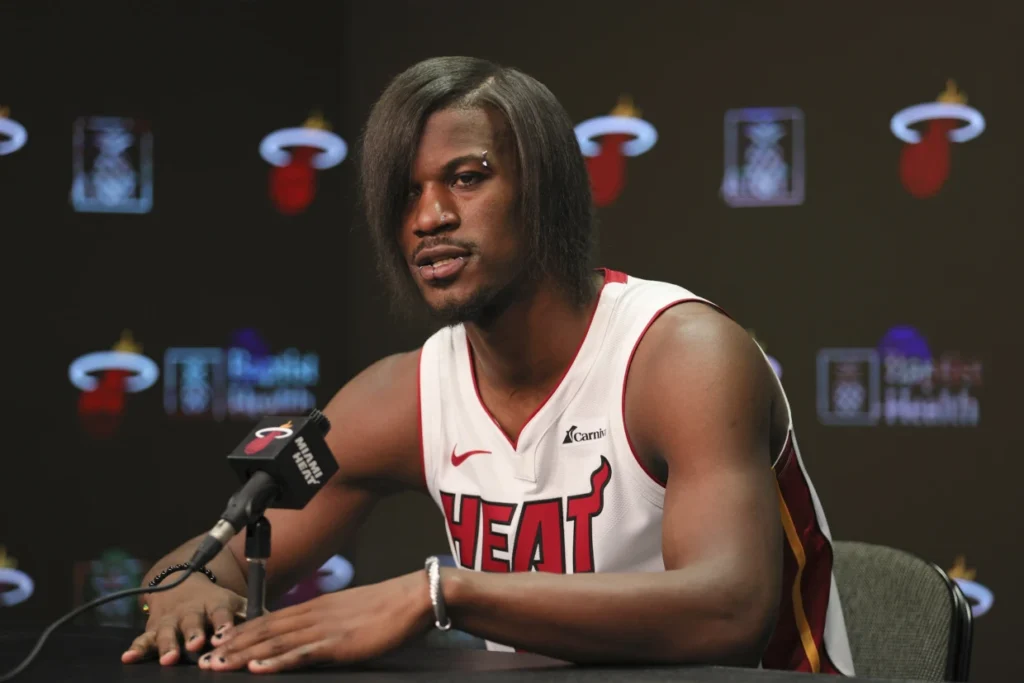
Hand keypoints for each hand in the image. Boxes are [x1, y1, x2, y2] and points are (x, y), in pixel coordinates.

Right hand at [121, 575, 246, 665]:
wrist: (181, 583)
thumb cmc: (215, 601)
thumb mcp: (234, 602)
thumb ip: (252, 614)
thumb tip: (278, 627)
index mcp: (214, 603)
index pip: (220, 612)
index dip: (223, 623)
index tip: (225, 633)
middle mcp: (191, 611)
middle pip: (192, 622)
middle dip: (193, 633)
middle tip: (197, 644)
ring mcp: (170, 619)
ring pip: (168, 632)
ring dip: (167, 644)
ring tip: (168, 658)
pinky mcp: (153, 628)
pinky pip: (143, 639)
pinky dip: (136, 648)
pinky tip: (128, 658)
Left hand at [199, 570, 431, 672]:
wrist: (414, 597)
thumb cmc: (389, 607)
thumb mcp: (351, 612)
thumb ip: (329, 623)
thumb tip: (313, 637)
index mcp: (317, 607)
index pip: (271, 620)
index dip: (243, 632)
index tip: (220, 642)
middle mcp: (314, 615)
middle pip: (265, 631)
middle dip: (233, 646)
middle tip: (205, 660)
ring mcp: (324, 629)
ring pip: (275, 643)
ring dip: (244, 656)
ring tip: (219, 667)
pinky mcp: (338, 644)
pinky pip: (301, 654)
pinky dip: (277, 662)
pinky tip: (257, 669)